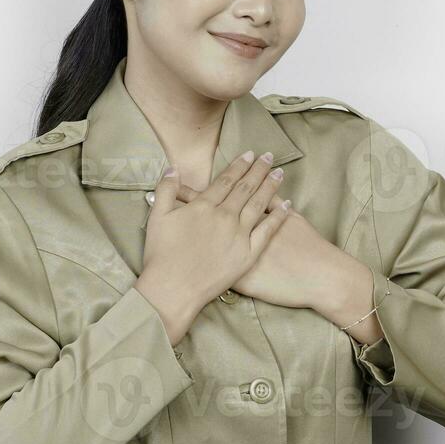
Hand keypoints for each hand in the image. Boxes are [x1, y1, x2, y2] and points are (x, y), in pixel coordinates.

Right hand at [133, 150, 291, 343]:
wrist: (173, 289)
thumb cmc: (161, 255)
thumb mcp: (156, 217)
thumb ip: (166, 190)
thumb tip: (174, 168)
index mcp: (203, 206)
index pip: (225, 180)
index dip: (238, 166)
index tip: (248, 154)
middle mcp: (224, 216)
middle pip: (245, 188)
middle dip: (258, 170)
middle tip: (269, 157)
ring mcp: (239, 235)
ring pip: (259, 204)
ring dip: (270, 186)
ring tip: (279, 173)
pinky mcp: (248, 254)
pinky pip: (268, 231)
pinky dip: (279, 217)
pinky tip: (287, 205)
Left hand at [166, 178, 353, 312]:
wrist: (316, 276)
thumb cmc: (306, 248)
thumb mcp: (289, 218)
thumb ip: (271, 206)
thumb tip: (261, 193)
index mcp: (246, 218)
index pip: (215, 199)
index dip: (193, 192)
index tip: (174, 183)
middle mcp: (236, 235)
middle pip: (201, 220)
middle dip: (179, 210)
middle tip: (154, 197)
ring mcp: (234, 257)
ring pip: (201, 243)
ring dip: (180, 233)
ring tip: (159, 225)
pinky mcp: (237, 278)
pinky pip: (208, 269)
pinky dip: (193, 265)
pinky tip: (179, 263)